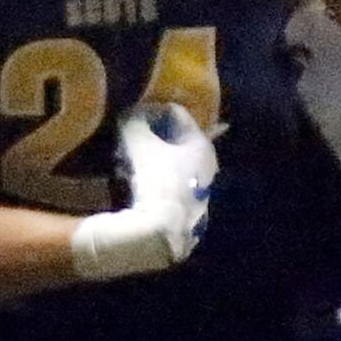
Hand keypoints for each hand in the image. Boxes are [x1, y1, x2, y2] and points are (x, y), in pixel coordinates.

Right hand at [69, 102, 216, 279]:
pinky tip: (140, 187)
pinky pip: (172, 187)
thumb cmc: (155, 179)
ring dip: (155, 160)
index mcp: (202, 144)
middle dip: (155, 136)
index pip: (177, 113)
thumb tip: (131, 115)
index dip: (153, 109)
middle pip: (178, 141)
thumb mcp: (138, 141)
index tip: (134, 114)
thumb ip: (134, 121)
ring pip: (176, 165)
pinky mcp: (191, 213)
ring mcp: (202, 193)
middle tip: (132, 138)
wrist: (160, 232)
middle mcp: (210, 167)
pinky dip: (158, 181)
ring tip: (131, 162)